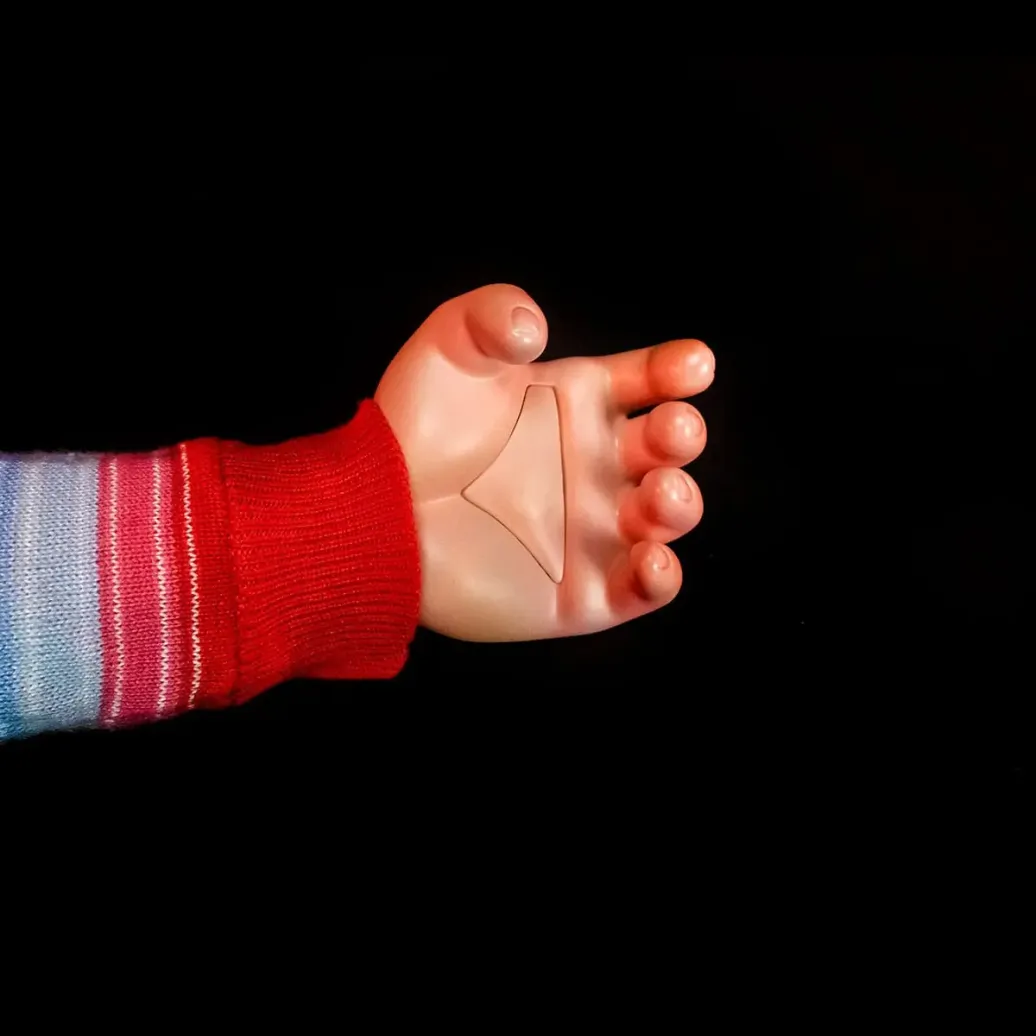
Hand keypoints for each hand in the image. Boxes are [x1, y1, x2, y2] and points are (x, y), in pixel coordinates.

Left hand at [375, 285, 713, 641]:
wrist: (375, 514)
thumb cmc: (413, 427)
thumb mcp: (448, 348)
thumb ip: (492, 315)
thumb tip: (535, 329)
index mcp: (581, 403)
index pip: (652, 381)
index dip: (679, 371)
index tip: (690, 367)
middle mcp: (598, 464)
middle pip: (669, 447)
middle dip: (683, 434)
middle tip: (669, 428)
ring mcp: (595, 529)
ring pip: (667, 516)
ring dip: (679, 502)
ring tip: (655, 491)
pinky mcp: (583, 592)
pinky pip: (643, 588)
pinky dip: (660, 577)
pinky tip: (650, 560)